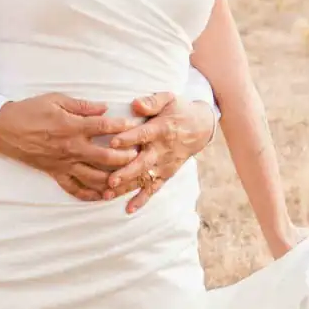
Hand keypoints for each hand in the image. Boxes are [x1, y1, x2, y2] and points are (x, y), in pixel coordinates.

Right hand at [0, 93, 137, 201]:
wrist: (5, 129)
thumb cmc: (30, 111)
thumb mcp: (56, 99)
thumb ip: (82, 106)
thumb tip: (104, 108)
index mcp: (72, 127)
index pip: (104, 127)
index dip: (123, 126)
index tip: (136, 125)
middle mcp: (71, 148)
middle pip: (106, 157)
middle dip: (126, 157)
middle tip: (140, 154)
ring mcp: (64, 164)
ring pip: (94, 177)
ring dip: (113, 179)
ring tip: (129, 178)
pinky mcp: (55, 174)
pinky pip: (75, 189)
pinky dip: (90, 195)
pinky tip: (104, 195)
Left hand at [102, 93, 217, 213]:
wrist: (200, 128)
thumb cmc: (178, 110)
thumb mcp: (168, 99)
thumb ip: (152, 101)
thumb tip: (135, 104)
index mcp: (162, 129)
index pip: (144, 134)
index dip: (129, 138)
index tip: (113, 143)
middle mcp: (162, 149)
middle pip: (143, 162)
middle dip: (126, 172)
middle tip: (110, 180)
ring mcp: (164, 164)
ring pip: (144, 178)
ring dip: (126, 187)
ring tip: (108, 194)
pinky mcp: (165, 174)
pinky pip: (154, 188)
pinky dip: (142, 200)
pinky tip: (128, 209)